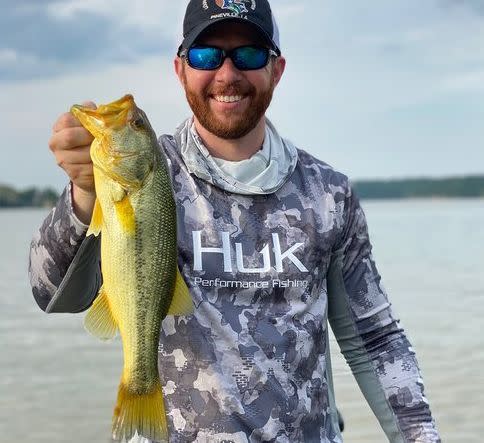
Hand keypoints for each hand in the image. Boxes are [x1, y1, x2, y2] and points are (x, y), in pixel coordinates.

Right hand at [49, 101, 96, 222]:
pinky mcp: (73, 174)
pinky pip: (89, 169)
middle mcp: (56, 142)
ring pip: (82, 154)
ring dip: (99, 153)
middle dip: (90, 137)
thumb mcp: (97, 126)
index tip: (100, 126)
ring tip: (108, 152)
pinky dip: (101, 165)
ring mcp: (62, 160)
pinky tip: (106, 164)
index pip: (68, 119)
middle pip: (70, 136)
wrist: (97, 169)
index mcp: (60, 127)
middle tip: (104, 140)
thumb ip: (98, 116)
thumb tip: (107, 110)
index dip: (86, 122)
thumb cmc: (98, 142)